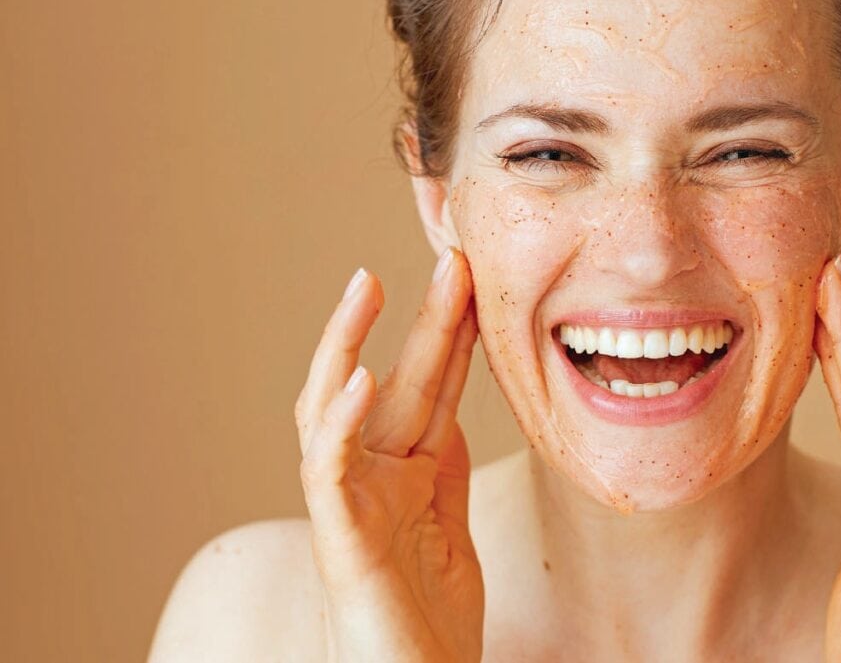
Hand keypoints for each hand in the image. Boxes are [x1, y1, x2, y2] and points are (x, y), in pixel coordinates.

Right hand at [294, 248, 483, 662]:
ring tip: (365, 286)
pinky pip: (328, 471)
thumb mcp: (449, 524)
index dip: (452, 334)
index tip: (476, 282)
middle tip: (451, 260)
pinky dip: (337, 424)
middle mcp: (369, 475)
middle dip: (423, 320)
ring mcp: (348, 502)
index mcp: (402, 471)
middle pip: (394, 382)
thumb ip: (443, 467)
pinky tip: (358, 379)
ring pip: (334, 408)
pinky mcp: (339, 537)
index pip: (432, 388)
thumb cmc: (427, 616)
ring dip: (348, 345)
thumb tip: (450, 411)